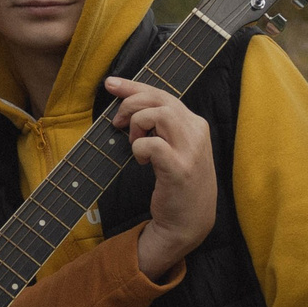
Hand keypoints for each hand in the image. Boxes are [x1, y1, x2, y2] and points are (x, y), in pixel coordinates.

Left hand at [104, 76, 213, 279]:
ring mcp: (190, 151)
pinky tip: (141, 161)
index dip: (134, 86)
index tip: (111, 83)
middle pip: (159, 99)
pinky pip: (152, 145)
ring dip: (136, 124)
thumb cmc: (177, 184)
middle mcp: (196, 133)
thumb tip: (129, 106)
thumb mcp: (177, 148)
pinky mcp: (179, 169)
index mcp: (196, 124)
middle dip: (130, 103)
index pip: (163, 94)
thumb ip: (162, 128)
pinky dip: (139, 148)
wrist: (189, 222)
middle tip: (115, 121)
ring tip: (133, 142)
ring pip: (157, 114)